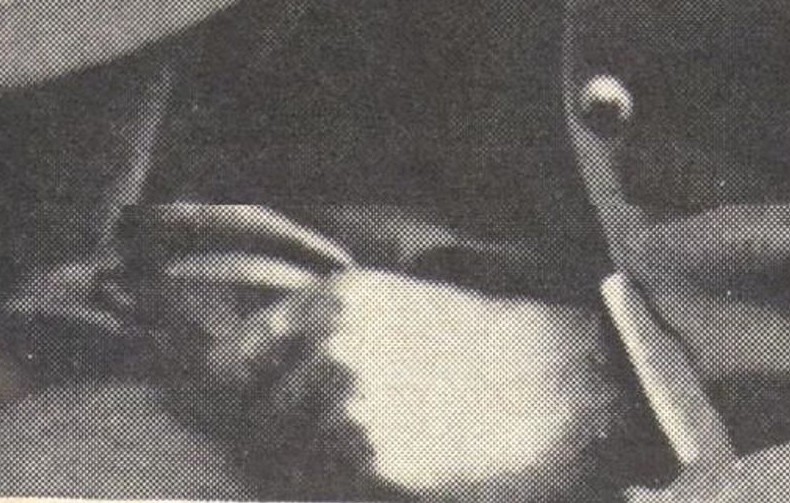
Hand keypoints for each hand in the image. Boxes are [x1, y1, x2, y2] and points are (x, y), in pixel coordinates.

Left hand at [194, 269, 629, 502]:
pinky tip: (396, 474)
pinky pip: (326, 491)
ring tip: (376, 456)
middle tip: (327, 447)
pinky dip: (344, 490)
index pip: (226, 367)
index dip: (228, 401)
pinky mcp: (377, 466)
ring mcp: (350, 409)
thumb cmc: (475, 348)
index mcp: (328, 304)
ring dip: (312, 471)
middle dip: (275, 442)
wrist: (562, 384)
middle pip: (255, 424)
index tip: (238, 420)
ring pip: (287, 464)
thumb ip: (310, 341)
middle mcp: (328, 349)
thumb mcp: (383, 310)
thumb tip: (238, 391)